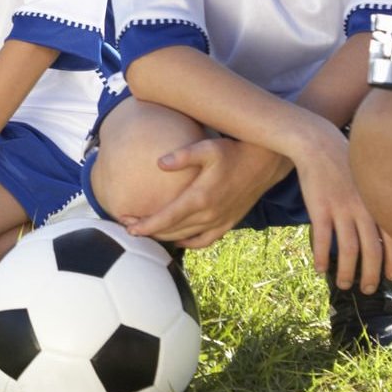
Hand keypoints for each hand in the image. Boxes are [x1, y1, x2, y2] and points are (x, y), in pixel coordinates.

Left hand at [122, 135, 290, 250]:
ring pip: (186, 237)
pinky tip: (178, 239)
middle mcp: (209, 215)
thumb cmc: (234, 152)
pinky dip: (189, 242)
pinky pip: (205, 240)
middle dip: (148, 231)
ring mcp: (219, 221)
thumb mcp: (208, 148)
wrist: (265, 163)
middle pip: (172, 230)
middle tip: (128, 226)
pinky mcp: (228, 223)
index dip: (145, 225)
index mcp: (200, 198)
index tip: (127, 225)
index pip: (166, 218)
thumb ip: (183, 156)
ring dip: (165, 237)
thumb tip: (158, 164)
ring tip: (148, 231)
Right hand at [290, 150, 391, 291]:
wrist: (318, 144)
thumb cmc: (344, 163)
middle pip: (372, 251)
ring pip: (348, 250)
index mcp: (377, 203)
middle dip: (371, 274)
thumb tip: (381, 229)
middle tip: (368, 289)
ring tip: (344, 284)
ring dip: (347, 272)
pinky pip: (323, 240)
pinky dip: (322, 257)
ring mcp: (341, 209)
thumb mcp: (367, 181)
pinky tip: (320, 268)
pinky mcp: (320, 209)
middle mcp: (363, 209)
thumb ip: (375, 203)